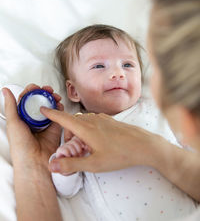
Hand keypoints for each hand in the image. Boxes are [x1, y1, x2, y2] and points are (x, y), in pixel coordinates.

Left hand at [3, 84, 63, 167]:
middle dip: (44, 92)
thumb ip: (11, 105)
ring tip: (54, 95)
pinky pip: (58, 114)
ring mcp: (44, 123)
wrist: (35, 162)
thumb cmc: (21, 147)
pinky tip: (59, 105)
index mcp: (21, 117)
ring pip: (49, 105)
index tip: (36, 87)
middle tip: (47, 89)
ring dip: (52, 98)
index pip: (26, 99)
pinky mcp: (55, 127)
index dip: (31, 91)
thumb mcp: (13, 123)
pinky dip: (60, 107)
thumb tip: (5, 91)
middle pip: (39, 100)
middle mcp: (33, 119)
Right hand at [41, 108, 163, 173]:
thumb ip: (72, 164)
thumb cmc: (120, 155)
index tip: (43, 109)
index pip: (64, 118)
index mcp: (86, 128)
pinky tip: (96, 140)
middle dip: (67, 131)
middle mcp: (93, 120)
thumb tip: (51, 164)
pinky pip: (93, 120)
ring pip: (83, 120)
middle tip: (71, 147)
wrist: (144, 145)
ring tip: (84, 146)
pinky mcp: (110, 120)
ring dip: (78, 129)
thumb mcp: (94, 164)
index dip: (52, 114)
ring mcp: (103, 119)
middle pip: (73, 120)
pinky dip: (88, 127)